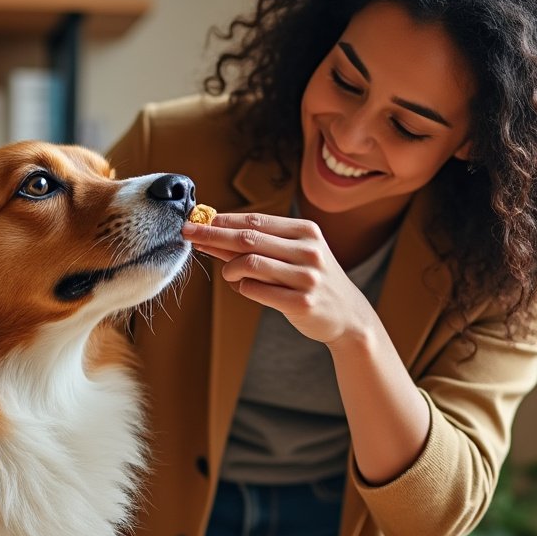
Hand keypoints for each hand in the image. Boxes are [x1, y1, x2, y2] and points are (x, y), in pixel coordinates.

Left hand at [181, 212, 373, 344]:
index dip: (223, 220)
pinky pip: (255, 290)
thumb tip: (213, 232)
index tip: (197, 219)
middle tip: (188, 233)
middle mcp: (308, 252)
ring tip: (227, 273)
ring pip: (249, 264)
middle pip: (248, 238)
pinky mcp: (300, 303)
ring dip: (228, 268)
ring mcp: (306, 278)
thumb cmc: (314, 280)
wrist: (348, 316)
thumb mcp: (295, 255)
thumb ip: (259, 244)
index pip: (256, 220)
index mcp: (306, 232)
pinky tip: (244, 286)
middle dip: (212, 235)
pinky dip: (242, 287)